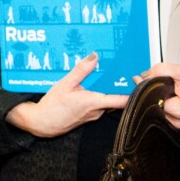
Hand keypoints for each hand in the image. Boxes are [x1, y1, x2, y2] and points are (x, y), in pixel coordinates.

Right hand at [6, 53, 127, 137]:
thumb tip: (94, 57)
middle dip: (112, 83)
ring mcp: (93, 115)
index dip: (132, 91)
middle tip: (111, 69)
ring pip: (104, 99)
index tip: (137, 81)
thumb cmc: (53, 106)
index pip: (121, 100)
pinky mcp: (88, 116)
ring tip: (95, 76)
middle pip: (113, 96)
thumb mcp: (65, 83)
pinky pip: (97, 103)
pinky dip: (94, 95)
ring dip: (101, 89)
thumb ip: (81, 70)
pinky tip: (84, 89)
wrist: (42, 123)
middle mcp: (97, 111)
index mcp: (94, 102)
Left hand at [136, 63, 179, 128]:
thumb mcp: (179, 71)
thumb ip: (158, 71)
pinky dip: (162, 104)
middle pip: (152, 107)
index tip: (138, 81)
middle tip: (147, 83)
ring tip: (162, 89)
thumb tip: (141, 77)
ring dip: (155, 100)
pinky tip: (165, 95)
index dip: (144, 89)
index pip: (151, 101)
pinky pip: (164, 114)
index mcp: (178, 112)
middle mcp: (178, 122)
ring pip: (157, 111)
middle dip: (149, 94)